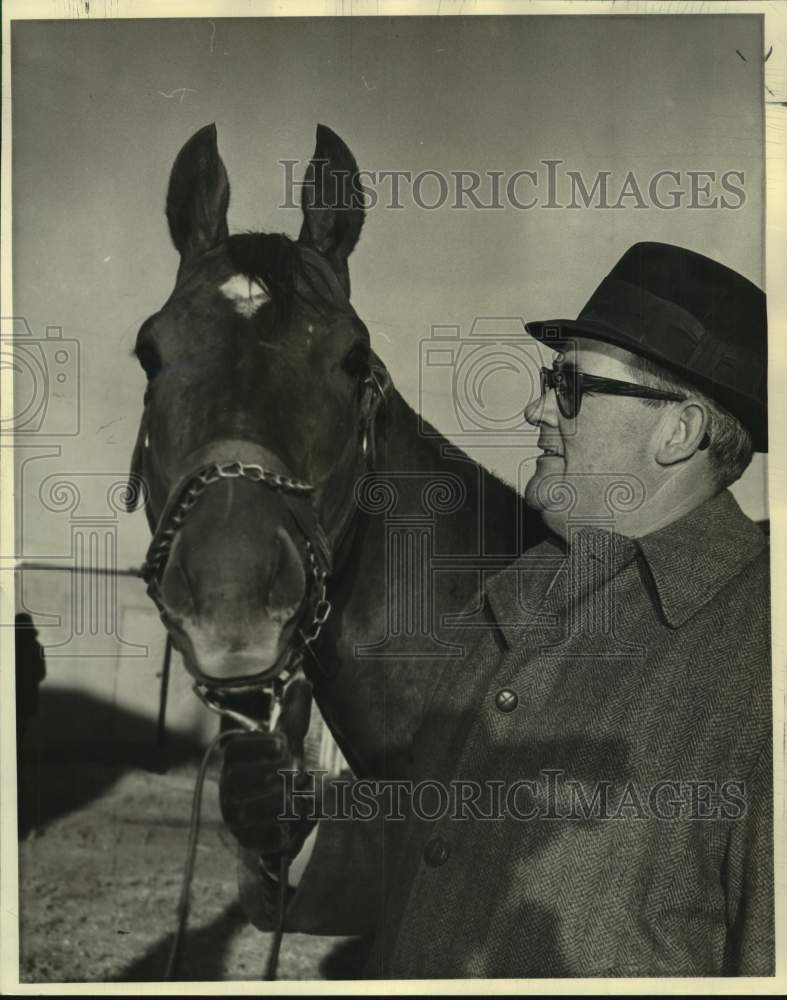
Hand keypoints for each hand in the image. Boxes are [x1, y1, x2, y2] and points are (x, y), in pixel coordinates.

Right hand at [219, 678, 314, 856]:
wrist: (278, 816)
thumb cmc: (279, 770)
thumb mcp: (289, 739)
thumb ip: (295, 712)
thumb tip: (303, 681)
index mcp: (234, 759)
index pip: (237, 749)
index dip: (260, 745)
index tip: (283, 744)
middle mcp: (228, 787)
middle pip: (251, 778)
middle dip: (283, 775)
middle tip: (297, 775)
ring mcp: (236, 817)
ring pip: (263, 808)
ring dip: (291, 801)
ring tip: (300, 797)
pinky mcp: (249, 841)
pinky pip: (270, 837)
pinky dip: (291, 828)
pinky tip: (296, 821)